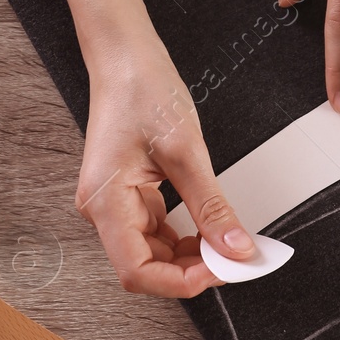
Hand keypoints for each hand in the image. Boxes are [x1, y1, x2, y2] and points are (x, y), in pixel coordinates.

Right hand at [76, 29, 257, 296]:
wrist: (125, 57)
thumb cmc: (142, 91)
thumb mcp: (186, 151)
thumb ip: (211, 206)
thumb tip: (236, 249)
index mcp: (104, 201)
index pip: (137, 271)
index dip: (180, 281)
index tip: (222, 271)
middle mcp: (102, 209)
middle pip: (146, 266)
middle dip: (192, 270)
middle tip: (237, 260)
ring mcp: (114, 203)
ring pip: (154, 252)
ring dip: (192, 256)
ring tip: (230, 246)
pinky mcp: (128, 194)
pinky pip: (158, 230)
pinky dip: (187, 237)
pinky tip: (211, 231)